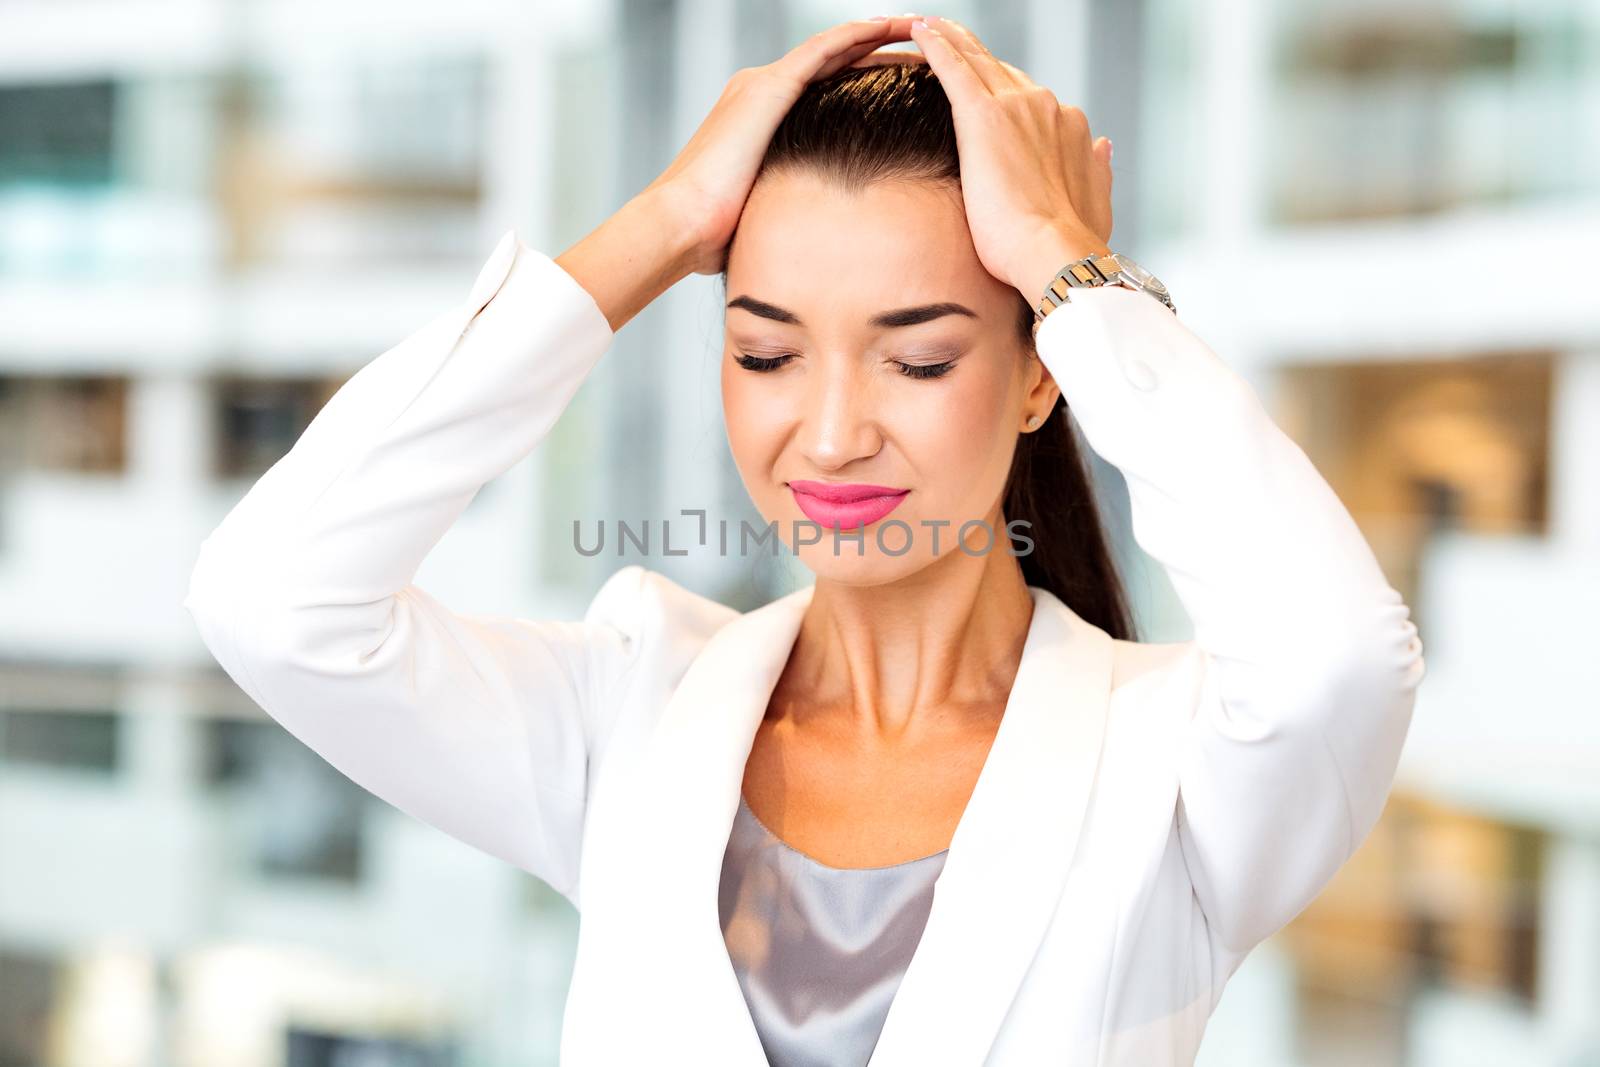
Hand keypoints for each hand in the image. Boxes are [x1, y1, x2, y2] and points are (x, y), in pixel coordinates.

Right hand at [642, 16, 921, 275]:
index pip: (823, 89)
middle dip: (879, 52)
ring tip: (922, 26)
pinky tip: (892, 25)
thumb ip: (785, 210)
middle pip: (834, 62)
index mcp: (758, 118)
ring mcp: (764, 84)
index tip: (905, 84)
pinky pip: (826, 48)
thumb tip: (808, 247)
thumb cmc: (713, 236)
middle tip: (926, 48)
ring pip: (834, 46)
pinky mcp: (769, 87)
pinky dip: (860, 34)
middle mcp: (760, 91)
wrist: (680, 223)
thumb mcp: (760, 214)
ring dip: (878, 33)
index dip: (864, 81)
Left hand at [907, 16, 1114, 303]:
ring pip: (976, 62)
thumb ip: (1098, 170)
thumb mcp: (1096, 203)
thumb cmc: (1071, 243)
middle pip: (1001, 72)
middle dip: (974, 56)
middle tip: (947, 38)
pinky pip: (953, 69)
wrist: (1054, 253)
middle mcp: (1047, 107)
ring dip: (951, 40)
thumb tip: (1103, 145)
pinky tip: (918, 30)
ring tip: (928, 26)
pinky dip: (935, 46)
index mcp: (1069, 128)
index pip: (1031, 101)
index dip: (1006, 94)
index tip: (988, 92)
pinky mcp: (983, 116)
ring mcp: (1015, 107)